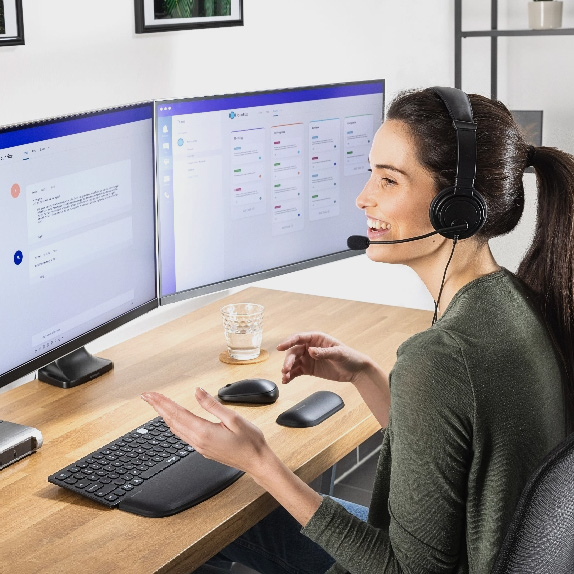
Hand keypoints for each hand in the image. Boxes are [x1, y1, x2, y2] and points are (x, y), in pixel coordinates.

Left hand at [140, 388, 270, 474]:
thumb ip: (213, 405)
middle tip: (147, 396)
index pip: (177, 413)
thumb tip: (197, 392)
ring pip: (175, 429)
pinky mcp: (203, 448)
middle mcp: (198, 441)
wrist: (256, 462)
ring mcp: (199, 446)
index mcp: (204, 431)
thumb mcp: (234, 418)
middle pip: (172, 421)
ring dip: (164, 415)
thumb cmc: (250, 441)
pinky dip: (174, 424)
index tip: (151, 394)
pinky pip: (183, 435)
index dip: (162, 402)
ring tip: (156, 405)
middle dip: (158, 407)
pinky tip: (173, 420)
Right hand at [277, 331, 371, 384]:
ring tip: (285, 377)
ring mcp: (309, 358)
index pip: (299, 338)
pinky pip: (296, 371)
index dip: (288, 342)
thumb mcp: (339, 353)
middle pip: (294, 351)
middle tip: (285, 369)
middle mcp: (310, 347)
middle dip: (288, 360)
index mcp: (317, 338)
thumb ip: (324, 352)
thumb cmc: (350, 357)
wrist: (356, 371)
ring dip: (287, 369)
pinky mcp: (309, 369)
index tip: (280, 348)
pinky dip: (290, 376)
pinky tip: (286, 381)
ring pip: (293, 362)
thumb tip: (310, 351)